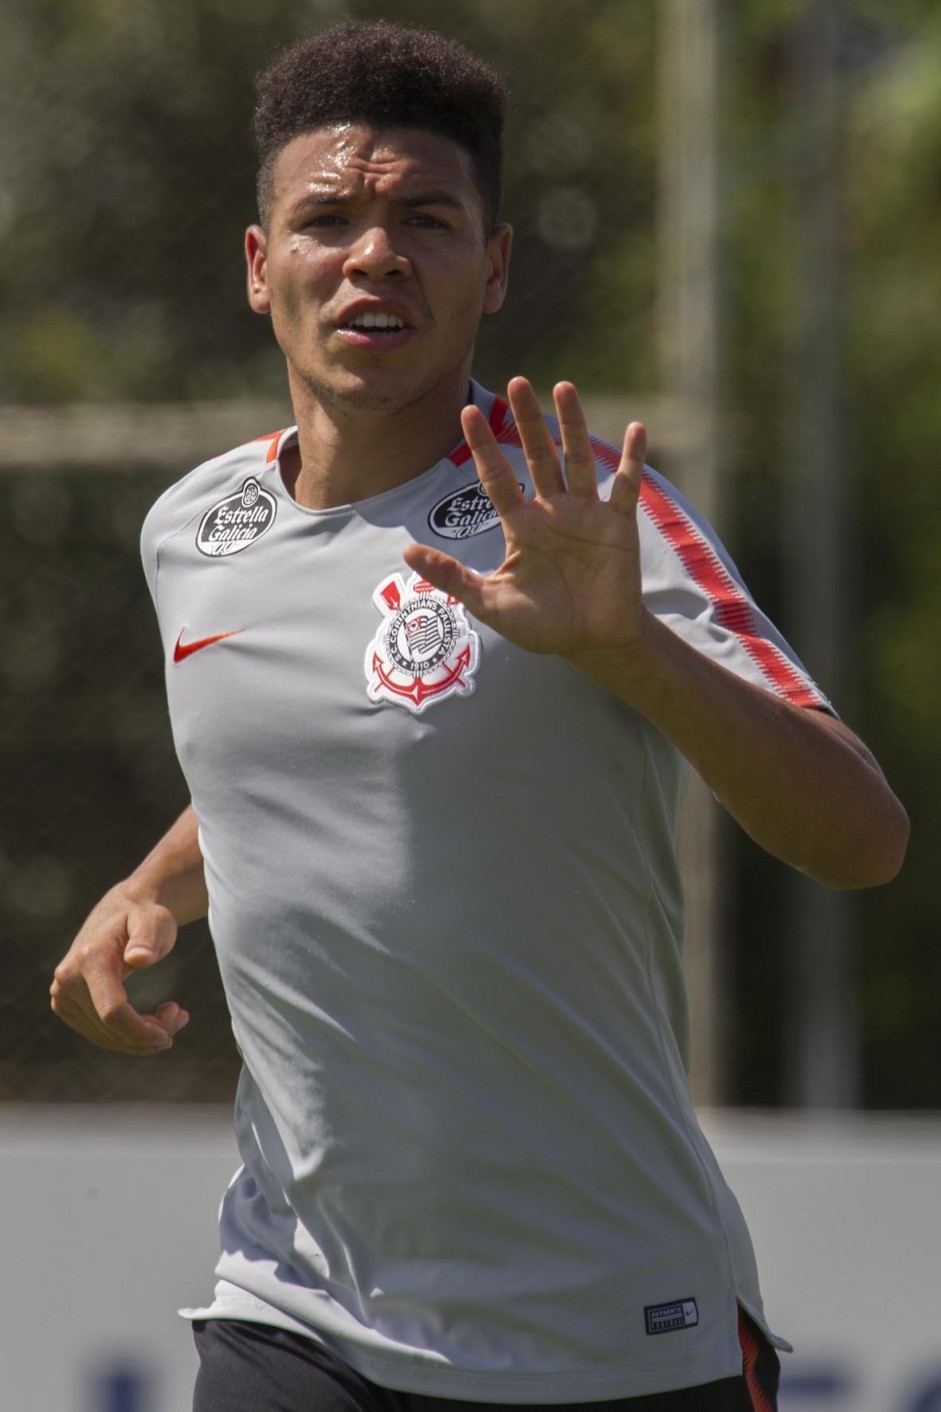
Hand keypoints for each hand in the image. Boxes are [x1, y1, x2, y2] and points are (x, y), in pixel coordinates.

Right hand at [50, 885, 188, 1054]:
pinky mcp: (64, 1004)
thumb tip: (139, 958)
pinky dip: (127, 1034)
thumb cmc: (144, 915)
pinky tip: (152, 1021)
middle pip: (110, 1028)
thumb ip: (147, 939)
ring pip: (104, 1036)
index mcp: (90, 959)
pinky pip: (98, 1033)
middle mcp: (67, 980)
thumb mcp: (154, 922)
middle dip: (148, 1034)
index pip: (112, 1012)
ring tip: (172, 1017)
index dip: (140, 1032)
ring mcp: (62, 994)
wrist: (123, 908)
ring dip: (140, 1038)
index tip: (168, 1037)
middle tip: (180, 1018)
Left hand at [403, 378, 648, 660]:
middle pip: (537, 456)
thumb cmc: (542, 626)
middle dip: (527, 420)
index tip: (467, 411)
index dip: (483, 446)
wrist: (593, 642)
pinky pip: (626, 485)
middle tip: (517, 381)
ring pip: (578, 458)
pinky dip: (632, 458)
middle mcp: (552, 510)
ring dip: (572, 424)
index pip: (497, 477)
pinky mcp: (618, 524)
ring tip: (563, 387)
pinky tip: (636, 428)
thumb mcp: (490, 602)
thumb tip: (406, 552)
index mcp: (521, 525)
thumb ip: (452, 576)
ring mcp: (586, 513)